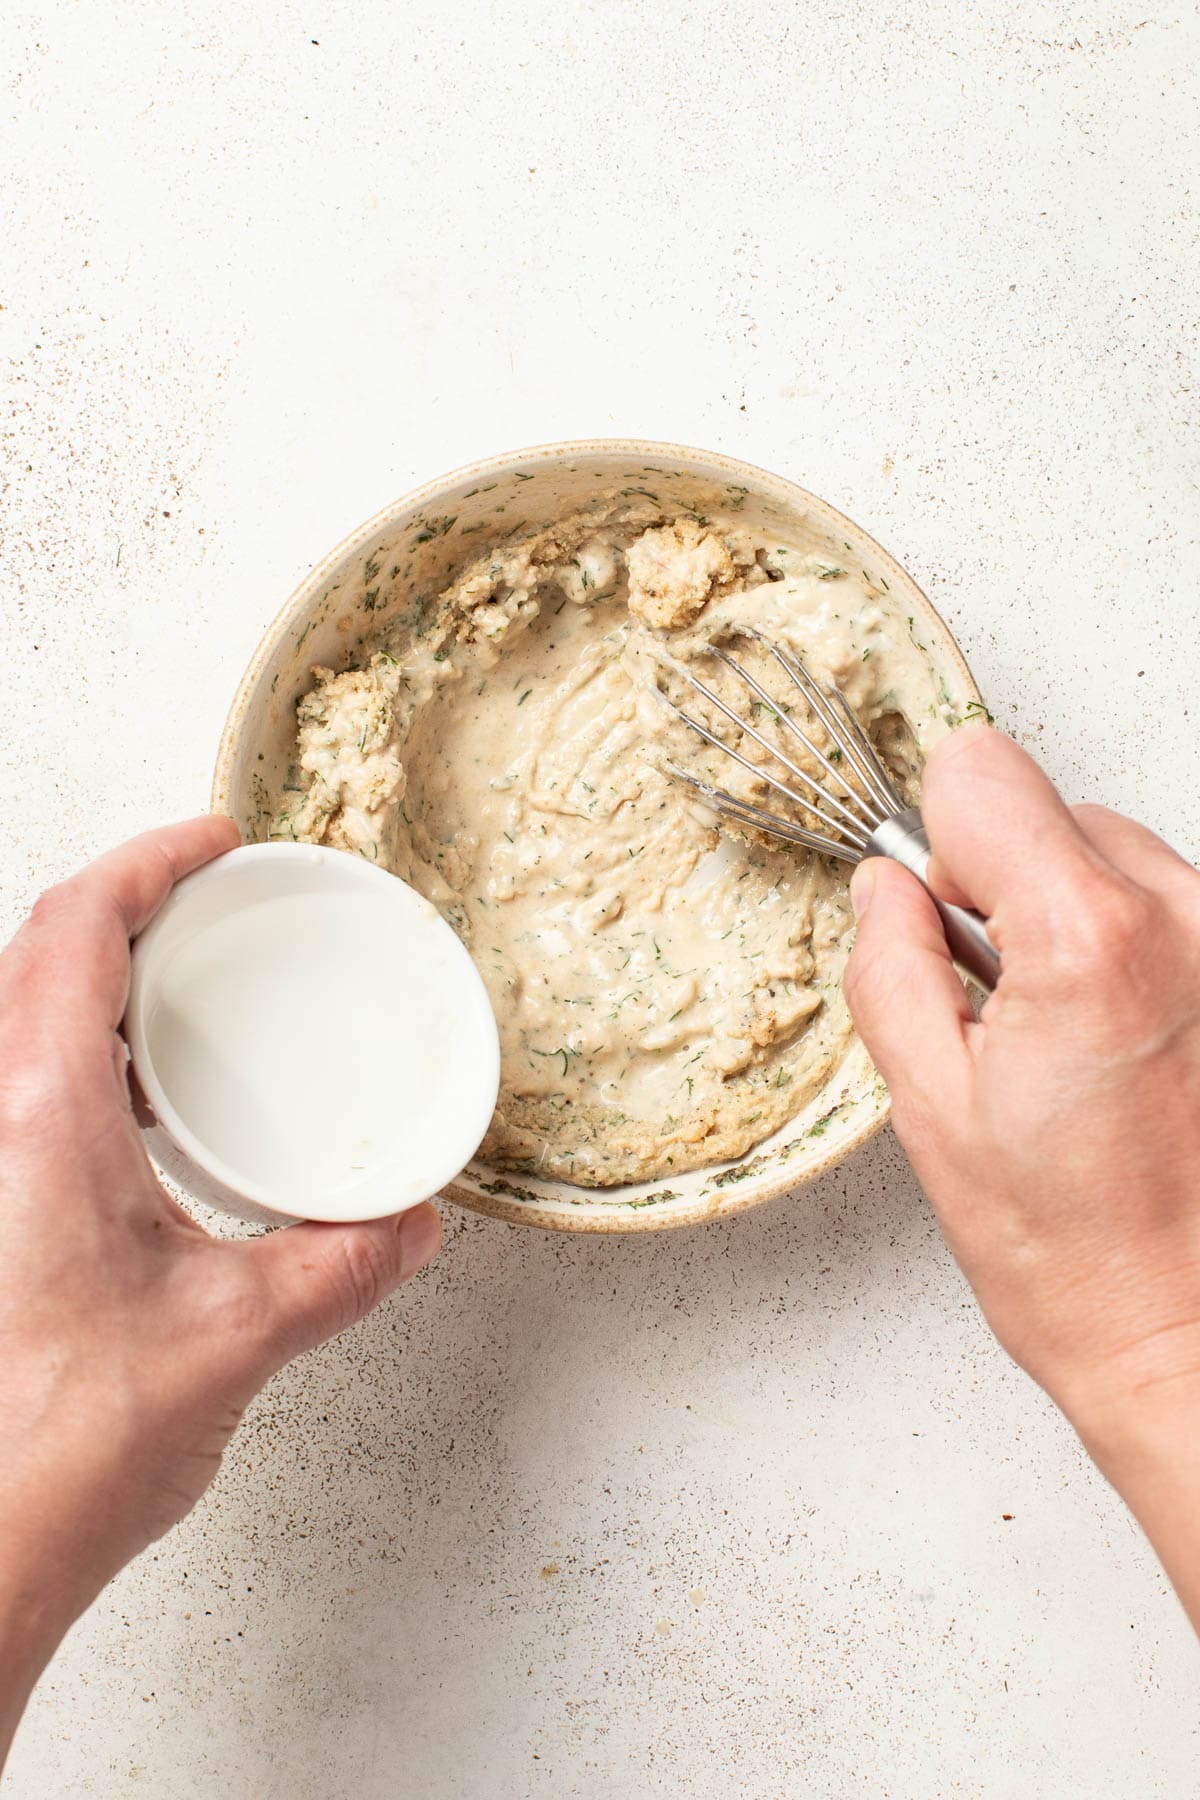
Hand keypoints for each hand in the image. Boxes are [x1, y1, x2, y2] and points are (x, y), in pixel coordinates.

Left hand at [0, 820, 441, 1758]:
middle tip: (212, 899)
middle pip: (39, 956)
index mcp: (40, 1115)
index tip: (212, 840)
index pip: (74, 930)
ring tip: (192, 990)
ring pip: (26, 1021)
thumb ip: (338, 1266)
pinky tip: (157, 1112)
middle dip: (127, 907)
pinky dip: (95, 1058)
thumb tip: (408, 1224)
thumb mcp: (236, 1333)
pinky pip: (33, 1088)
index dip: (143, 863)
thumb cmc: (62, 1444)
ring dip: (103, 982)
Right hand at [845, 724, 1199, 1627]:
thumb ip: (892, 969)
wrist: (1191, 1337)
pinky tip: (1118, 1046)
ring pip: (1111, 853)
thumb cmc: (1077, 1257)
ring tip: (1070, 1039)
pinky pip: (1165, 905)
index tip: (943, 913)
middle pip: (1049, 807)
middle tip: (1003, 1005)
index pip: (981, 770)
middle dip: (1005, 886)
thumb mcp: (931, 1112)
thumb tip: (886, 890)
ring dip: (1071, 920)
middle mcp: (1184, 918)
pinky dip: (1128, 950)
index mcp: (1089, 941)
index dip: (940, 841)